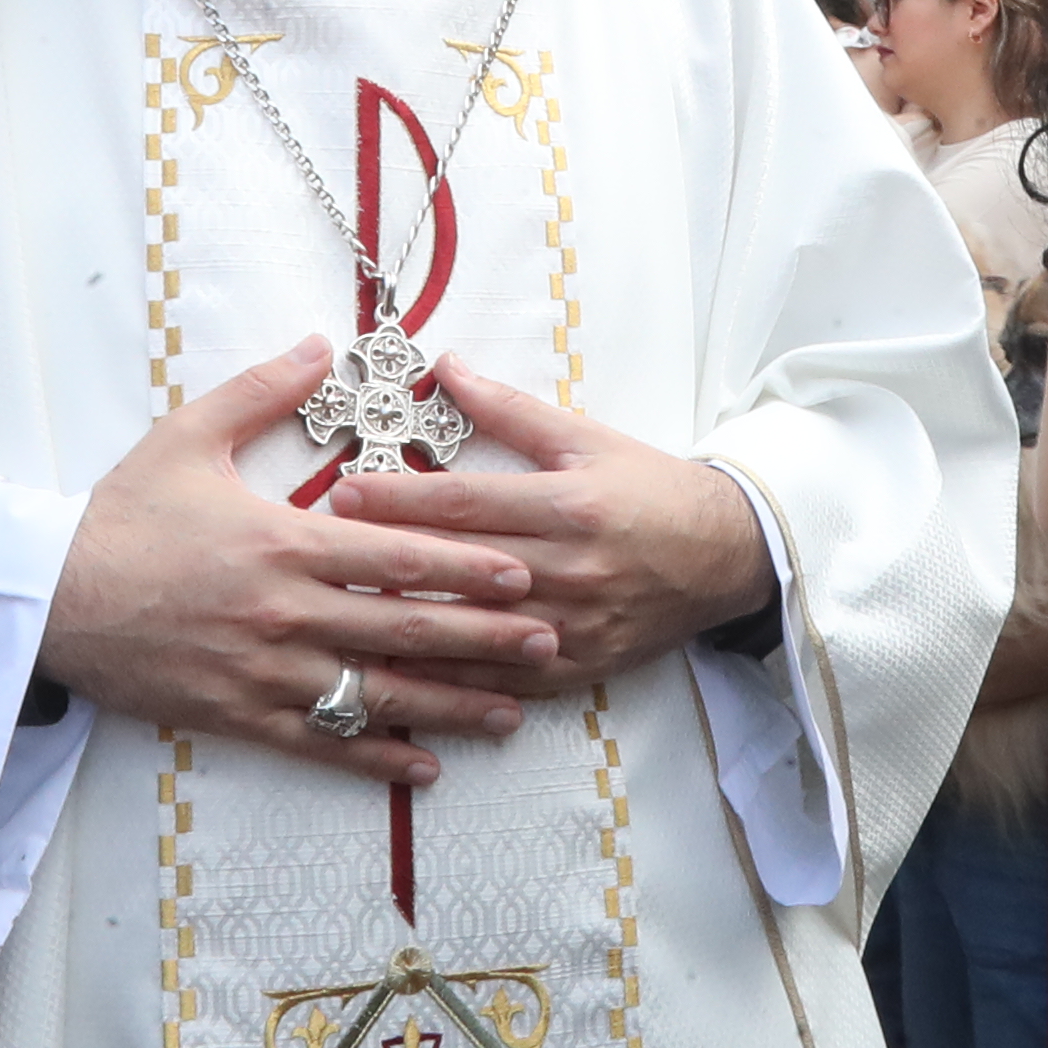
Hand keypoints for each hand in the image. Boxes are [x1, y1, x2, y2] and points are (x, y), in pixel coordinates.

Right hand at [42, 339, 557, 784]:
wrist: (48, 598)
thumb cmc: (119, 517)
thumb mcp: (187, 436)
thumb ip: (261, 389)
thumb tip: (319, 342)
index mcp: (285, 541)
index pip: (398, 555)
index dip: (469, 566)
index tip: (526, 573)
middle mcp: (287, 611)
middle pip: (406, 628)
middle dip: (486, 638)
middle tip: (549, 642)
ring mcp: (265, 670)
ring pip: (377, 693)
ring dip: (452, 704)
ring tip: (513, 711)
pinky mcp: (238, 715)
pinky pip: (321, 743)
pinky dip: (377, 756)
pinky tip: (425, 763)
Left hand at [326, 356, 773, 687]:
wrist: (727, 553)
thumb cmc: (651, 488)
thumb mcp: (586, 437)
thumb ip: (510, 408)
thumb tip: (446, 367)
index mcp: (567, 504)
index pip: (463, 503)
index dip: (398, 498)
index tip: (341, 490)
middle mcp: (568, 566)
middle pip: (458, 566)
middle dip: (384, 559)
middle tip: (320, 553)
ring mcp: (574, 623)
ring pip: (476, 631)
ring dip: (408, 627)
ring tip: (344, 619)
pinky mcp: (581, 665)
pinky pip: (506, 679)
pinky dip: (455, 680)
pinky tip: (406, 677)